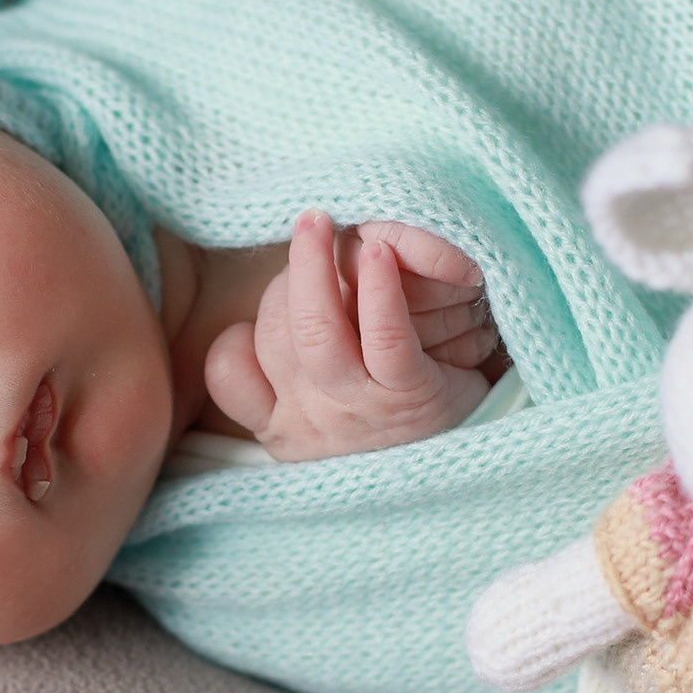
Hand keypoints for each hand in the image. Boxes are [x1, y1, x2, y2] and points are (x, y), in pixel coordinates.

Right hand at [204, 211, 498, 460]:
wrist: (465, 470)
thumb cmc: (385, 423)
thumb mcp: (321, 407)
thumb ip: (289, 361)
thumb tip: (282, 295)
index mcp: (279, 423)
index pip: (227, 371)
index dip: (242, 330)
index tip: (277, 302)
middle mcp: (309, 421)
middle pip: (273, 336)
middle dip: (292, 279)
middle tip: (311, 226)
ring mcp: (356, 411)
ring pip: (314, 332)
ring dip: (315, 267)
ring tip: (323, 222)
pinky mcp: (409, 397)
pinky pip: (385, 340)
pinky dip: (381, 293)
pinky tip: (380, 253)